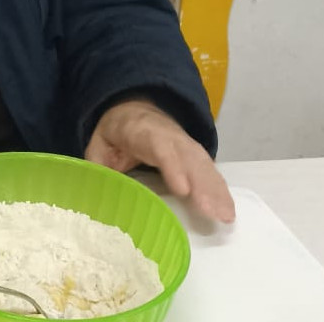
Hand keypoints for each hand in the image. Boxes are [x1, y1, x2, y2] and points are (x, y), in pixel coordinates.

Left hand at [85, 99, 235, 222]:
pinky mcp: (193, 155)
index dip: (173, 167)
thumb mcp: (98, 145)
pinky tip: (227, 209)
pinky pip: (209, 171)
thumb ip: (98, 166)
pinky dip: (219, 189)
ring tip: (226, 216)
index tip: (183, 189)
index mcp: (141, 131)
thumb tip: (96, 193)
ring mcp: (185, 144)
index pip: (160, 147)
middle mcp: (169, 136)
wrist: (131, 108)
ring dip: (216, 191)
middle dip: (203, 186)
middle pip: (189, 159)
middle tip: (213, 212)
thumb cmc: (114, 132)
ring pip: (203, 165)